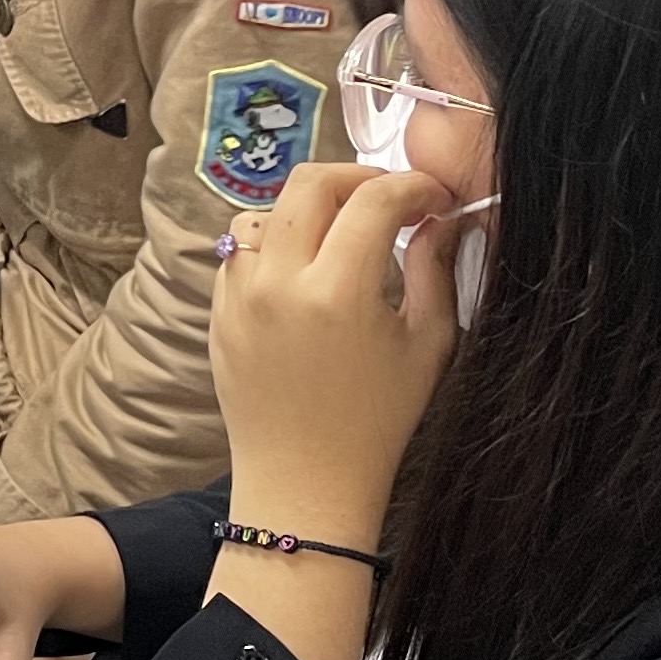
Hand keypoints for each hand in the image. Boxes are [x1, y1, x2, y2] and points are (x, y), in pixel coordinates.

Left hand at [208, 160, 465, 544]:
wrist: (305, 481)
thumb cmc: (377, 422)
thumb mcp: (427, 345)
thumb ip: (435, 270)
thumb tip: (443, 218)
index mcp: (337, 292)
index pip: (373, 198)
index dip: (412, 186)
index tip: (433, 198)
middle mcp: (279, 284)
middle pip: (310, 183)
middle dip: (357, 178)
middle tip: (389, 200)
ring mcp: (238, 295)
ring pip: (267, 211)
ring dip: (309, 211)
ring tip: (344, 236)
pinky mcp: (217, 311)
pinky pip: (241, 251)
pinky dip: (275, 245)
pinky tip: (307, 271)